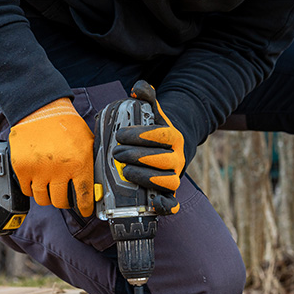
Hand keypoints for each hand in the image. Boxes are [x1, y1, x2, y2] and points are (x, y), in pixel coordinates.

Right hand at [9, 98, 94, 216]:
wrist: (40, 109)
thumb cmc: (65, 125)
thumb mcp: (87, 142)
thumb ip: (91, 163)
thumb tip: (97, 185)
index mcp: (79, 163)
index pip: (84, 197)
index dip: (85, 208)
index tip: (85, 211)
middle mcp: (59, 170)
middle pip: (61, 202)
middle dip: (64, 202)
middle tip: (65, 197)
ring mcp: (38, 170)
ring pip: (43, 199)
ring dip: (47, 196)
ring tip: (50, 187)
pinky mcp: (22, 168)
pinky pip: (27, 190)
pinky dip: (31, 188)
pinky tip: (37, 179)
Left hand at [112, 80, 184, 214]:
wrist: (167, 152)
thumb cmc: (154, 134)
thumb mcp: (152, 115)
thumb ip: (146, 99)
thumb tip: (138, 87)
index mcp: (174, 138)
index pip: (161, 135)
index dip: (141, 135)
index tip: (120, 134)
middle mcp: (178, 159)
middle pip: (162, 159)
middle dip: (138, 156)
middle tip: (116, 153)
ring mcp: (174, 178)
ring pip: (167, 181)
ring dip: (145, 177)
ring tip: (124, 172)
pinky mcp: (169, 195)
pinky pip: (172, 204)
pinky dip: (165, 206)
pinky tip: (154, 204)